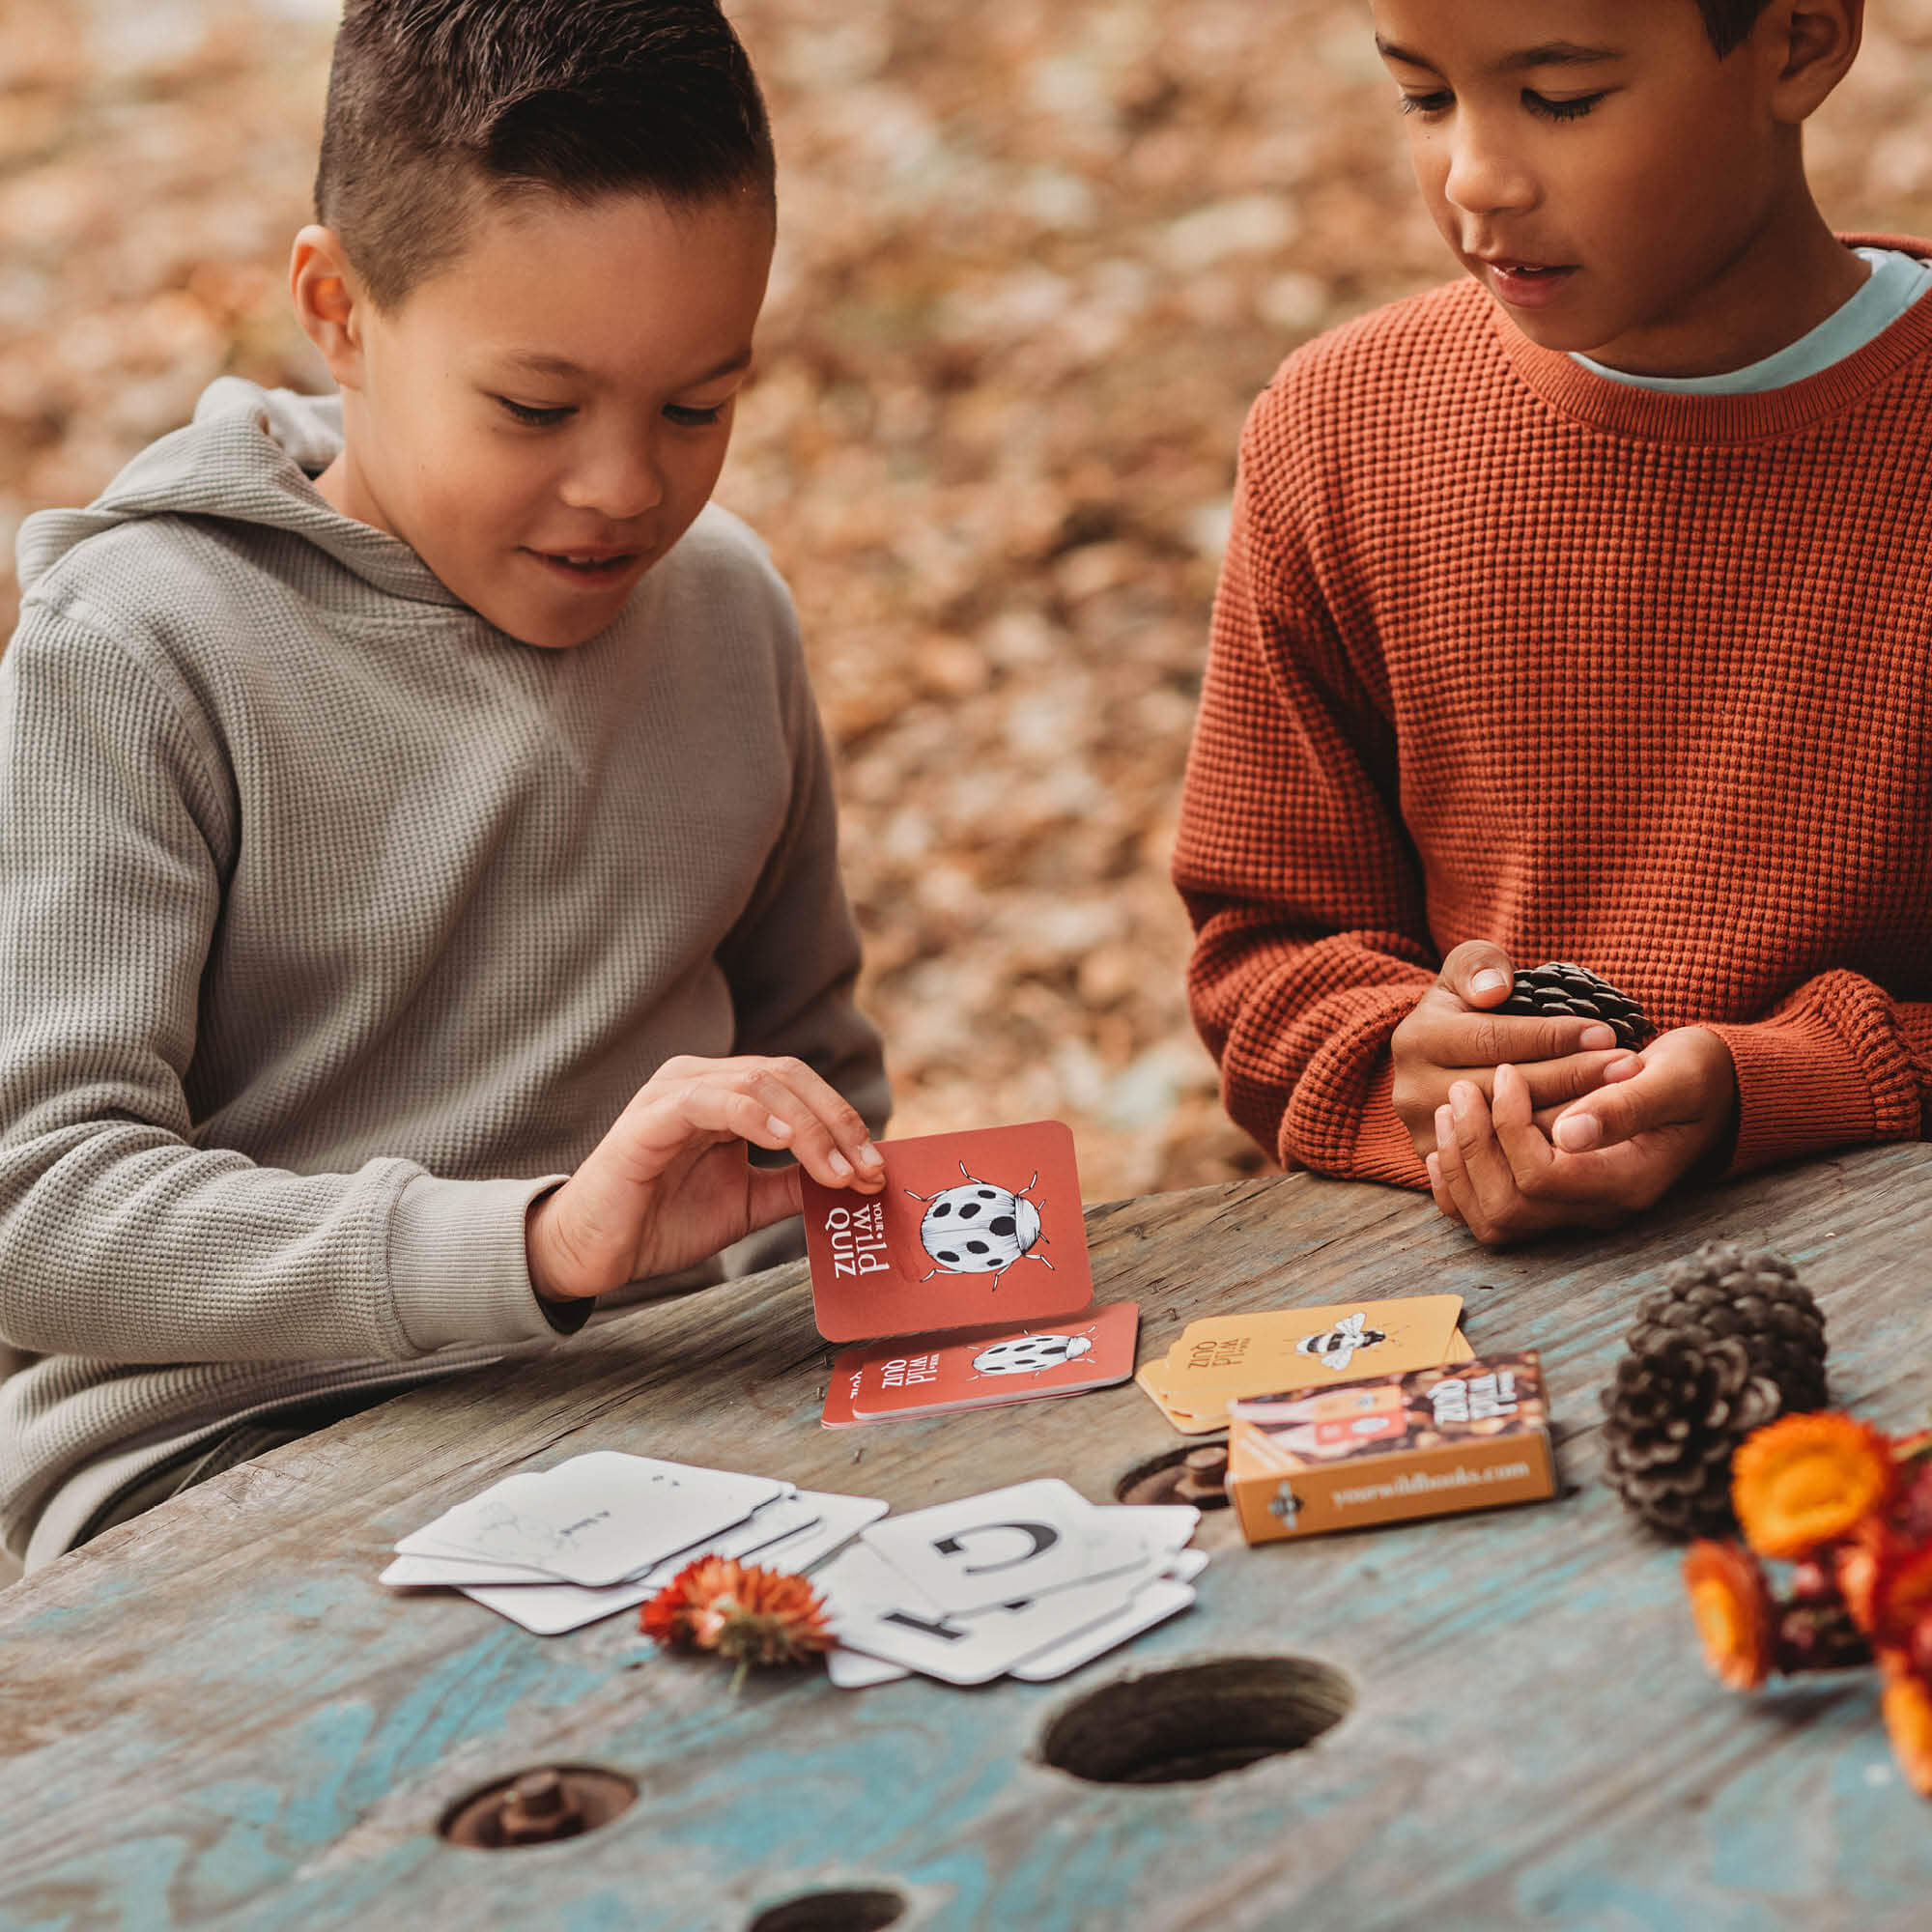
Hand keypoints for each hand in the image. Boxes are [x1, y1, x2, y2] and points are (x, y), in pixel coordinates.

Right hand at [526, 1055, 884, 1300]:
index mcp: (724, 1094)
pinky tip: (782, 1141)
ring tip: (836, 1170)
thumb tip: (853, 1180)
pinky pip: (708, 1100)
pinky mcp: (649, 1119)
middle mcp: (701, 1080)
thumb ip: (793, 1185)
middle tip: (865, 1170)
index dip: (843, 1122)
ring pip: (758, 1083)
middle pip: (788, 1076)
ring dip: (808, 1127)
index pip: (799, 1086)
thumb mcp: (747, 1202)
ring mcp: (673, 1093)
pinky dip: (752, 1114)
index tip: (874, 1171)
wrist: (594, 1253)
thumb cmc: (661, 1221)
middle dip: (837, 1123)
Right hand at [1391, 940, 1634, 1161]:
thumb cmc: (1471, 1002)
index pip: (1494, 1040)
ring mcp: (1428, 1133)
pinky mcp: (1448, 1163)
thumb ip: (1480, 964)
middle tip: (1627, 1065)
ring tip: (1622, 1092)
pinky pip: (1510, 1159)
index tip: (1605, 1033)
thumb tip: (1494, 990)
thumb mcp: (1470, 968)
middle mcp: (1412, 1092)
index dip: (1552, 1037)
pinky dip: (1557, 1141)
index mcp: (1415, 1040)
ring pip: (1511, 1130)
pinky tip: (1596, 1122)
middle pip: (1505, 1089)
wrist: (1445, 1052)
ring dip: (1574, 1112)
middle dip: (1574, 1075)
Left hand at [1424, 1029, 1737, 1244]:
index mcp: (1628, 1182)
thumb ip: (1624, 1105)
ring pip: (1493, 1220)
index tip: (1506, 1071)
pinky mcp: (1553, 1199)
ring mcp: (1574, 1210)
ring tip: (1449, 1108)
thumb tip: (1569, 1133)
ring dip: (1461, 1165)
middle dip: (1474, 1146)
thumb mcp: (1674, 1077)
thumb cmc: (1695, 1075)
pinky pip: (1491, 1215)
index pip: (1543, 1176)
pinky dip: (1459, 1186)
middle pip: (1510, 1207)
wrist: (1707, 1089)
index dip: (1510, 1125)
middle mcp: (1598, 1209)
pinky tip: (1445, 1145)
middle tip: (1461, 1090)